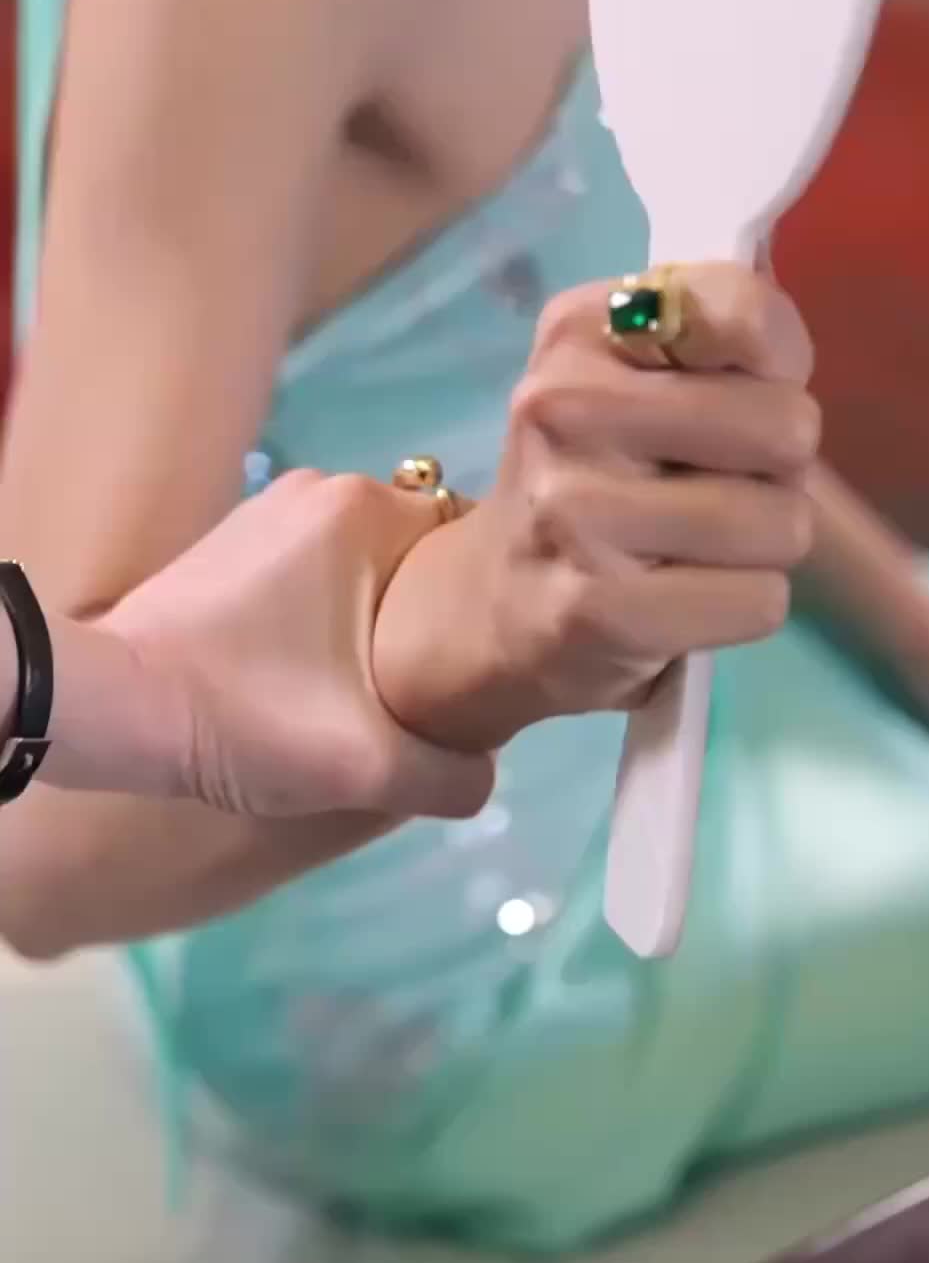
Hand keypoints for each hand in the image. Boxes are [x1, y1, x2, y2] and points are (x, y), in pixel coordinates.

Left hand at [90, 472, 494, 817]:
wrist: (110, 712)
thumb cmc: (244, 716)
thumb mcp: (368, 766)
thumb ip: (451, 775)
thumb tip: (482, 773)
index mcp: (365, 509)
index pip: (469, 540)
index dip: (483, 605)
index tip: (477, 666)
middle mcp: (321, 487)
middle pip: (417, 554)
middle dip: (429, 616)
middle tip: (427, 689)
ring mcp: (267, 510)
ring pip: (363, 565)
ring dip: (375, 619)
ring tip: (371, 688)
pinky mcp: (229, 543)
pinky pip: (311, 572)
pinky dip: (325, 615)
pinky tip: (313, 672)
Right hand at [374, 263, 818, 752]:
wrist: (500, 599)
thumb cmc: (603, 475)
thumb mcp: (647, 376)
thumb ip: (731, 339)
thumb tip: (784, 361)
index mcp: (583, 329)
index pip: (746, 313)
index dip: (776, 369)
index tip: (731, 399)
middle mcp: (566, 406)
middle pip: (786, 429)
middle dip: (778, 472)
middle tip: (715, 489)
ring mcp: (574, 511)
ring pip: (781, 525)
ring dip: (762, 550)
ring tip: (694, 549)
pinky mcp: (597, 608)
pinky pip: (757, 602)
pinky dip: (741, 609)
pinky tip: (682, 601)